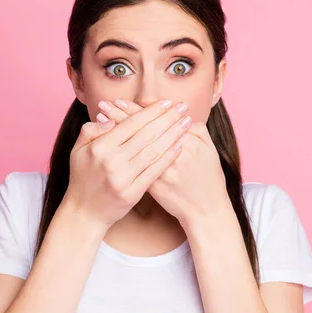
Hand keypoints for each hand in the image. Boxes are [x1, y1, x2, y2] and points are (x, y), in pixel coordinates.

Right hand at [65, 99, 191, 227]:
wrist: (84, 212)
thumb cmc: (83, 177)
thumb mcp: (78, 150)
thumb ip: (91, 130)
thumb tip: (110, 118)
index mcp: (100, 147)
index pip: (131, 124)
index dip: (151, 111)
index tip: (167, 102)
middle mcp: (112, 161)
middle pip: (146, 135)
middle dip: (167, 118)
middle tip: (183, 107)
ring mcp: (123, 178)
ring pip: (153, 151)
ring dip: (173, 134)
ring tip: (186, 122)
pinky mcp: (132, 193)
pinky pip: (154, 171)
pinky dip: (168, 157)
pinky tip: (180, 146)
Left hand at [95, 99, 230, 227]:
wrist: (205, 211)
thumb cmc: (210, 178)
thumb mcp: (209, 150)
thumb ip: (198, 131)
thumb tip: (185, 117)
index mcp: (187, 144)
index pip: (156, 121)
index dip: (138, 110)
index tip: (121, 101)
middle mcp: (172, 157)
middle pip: (141, 131)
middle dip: (121, 116)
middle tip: (105, 104)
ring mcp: (161, 173)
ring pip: (134, 147)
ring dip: (117, 131)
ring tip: (101, 117)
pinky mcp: (153, 187)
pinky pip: (133, 167)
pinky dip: (120, 154)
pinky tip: (107, 144)